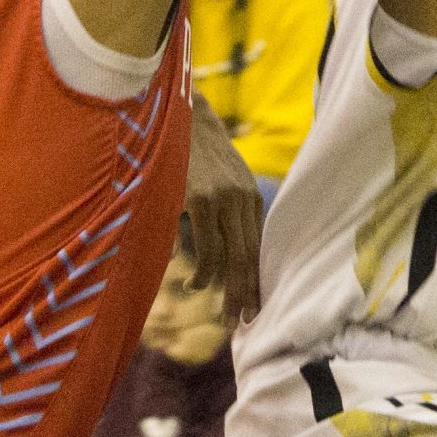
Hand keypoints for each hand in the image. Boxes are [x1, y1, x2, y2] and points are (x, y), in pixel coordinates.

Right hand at [185, 98, 262, 322]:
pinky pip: (208, 247)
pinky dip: (204, 272)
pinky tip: (194, 283)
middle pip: (251, 255)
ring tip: (221, 310)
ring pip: (233, 256)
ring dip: (226, 289)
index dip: (257, 277)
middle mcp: (242, 199)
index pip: (258, 246)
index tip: (256, 306)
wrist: (179, 114)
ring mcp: (223, 199)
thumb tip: (214, 252)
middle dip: (248, 292)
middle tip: (244, 322)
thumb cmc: (192, 151)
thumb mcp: (218, 180)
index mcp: (249, 196)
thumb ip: (223, 212)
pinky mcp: (201, 199)